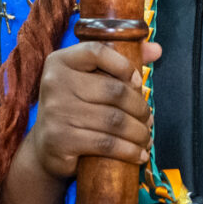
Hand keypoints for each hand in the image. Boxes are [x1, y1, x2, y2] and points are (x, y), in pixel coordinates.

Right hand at [16, 40, 162, 183]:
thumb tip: (157, 49)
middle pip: (113, 90)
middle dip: (140, 107)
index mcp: (60, 62)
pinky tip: (139, 154)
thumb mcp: (90, 81)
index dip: (124, 65)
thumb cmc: (74, 109)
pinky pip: (106, 144)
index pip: (97, 51)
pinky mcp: (61, 140)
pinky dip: (129, 151)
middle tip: (148, 119)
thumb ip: (120, 62)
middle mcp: (54, 83)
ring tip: (146, 138)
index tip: (138, 81)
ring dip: (139, 133)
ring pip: (114, 121)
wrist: (45, 149)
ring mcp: (56, 112)